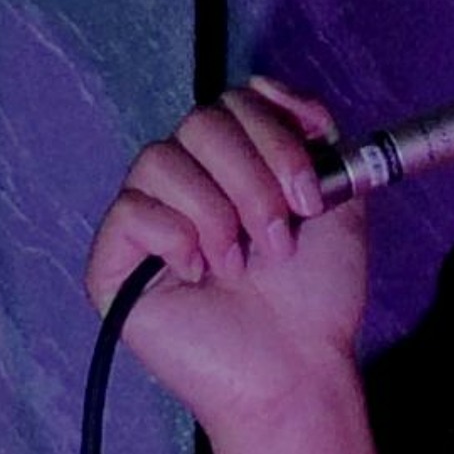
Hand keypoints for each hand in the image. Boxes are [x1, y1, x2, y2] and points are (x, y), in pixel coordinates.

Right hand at [83, 78, 368, 435]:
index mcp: (236, 166)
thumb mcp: (338, 202)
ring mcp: (148, 220)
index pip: (234, 102)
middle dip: (254, 178)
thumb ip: (315, 138)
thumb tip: (271, 88)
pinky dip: (175, 238)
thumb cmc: (315, 296)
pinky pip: (129, 210)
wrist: (298, 365)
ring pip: (160, 159)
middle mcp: (187, 183)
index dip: (275, 133)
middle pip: (200, 122)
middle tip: (280, 237)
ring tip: (243, 264)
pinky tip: (200, 275)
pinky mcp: (115, 262)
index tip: (311, 192)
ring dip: (219, 213)